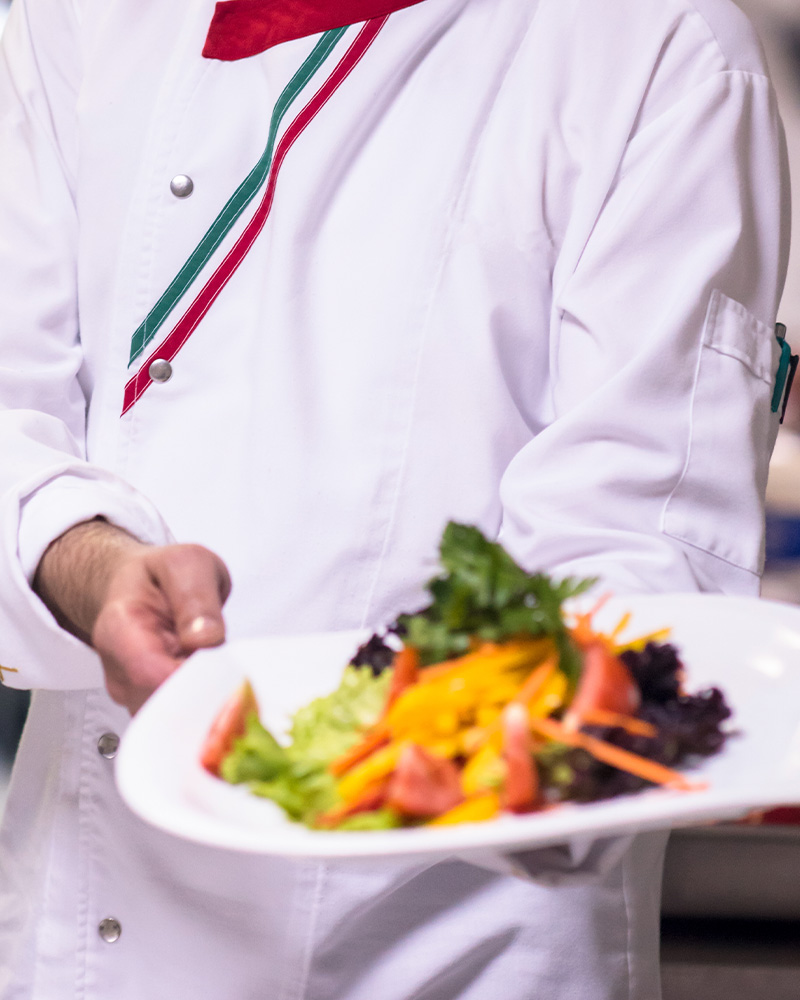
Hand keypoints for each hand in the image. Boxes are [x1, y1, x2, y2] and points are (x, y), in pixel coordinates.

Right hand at [34, 519, 230, 712]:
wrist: (138, 586)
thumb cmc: (161, 575)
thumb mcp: (186, 564)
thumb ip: (196, 596)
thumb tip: (205, 638)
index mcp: (121, 630)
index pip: (151, 674)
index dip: (193, 679)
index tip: (223, 668)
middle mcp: (119, 670)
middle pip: (163, 705)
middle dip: (204, 694)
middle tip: (231, 670)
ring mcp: (132, 693)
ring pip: (173, 719)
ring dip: (205, 702)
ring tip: (221, 671)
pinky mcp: (149, 704)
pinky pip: (178, 719)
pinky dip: (202, 707)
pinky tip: (214, 683)